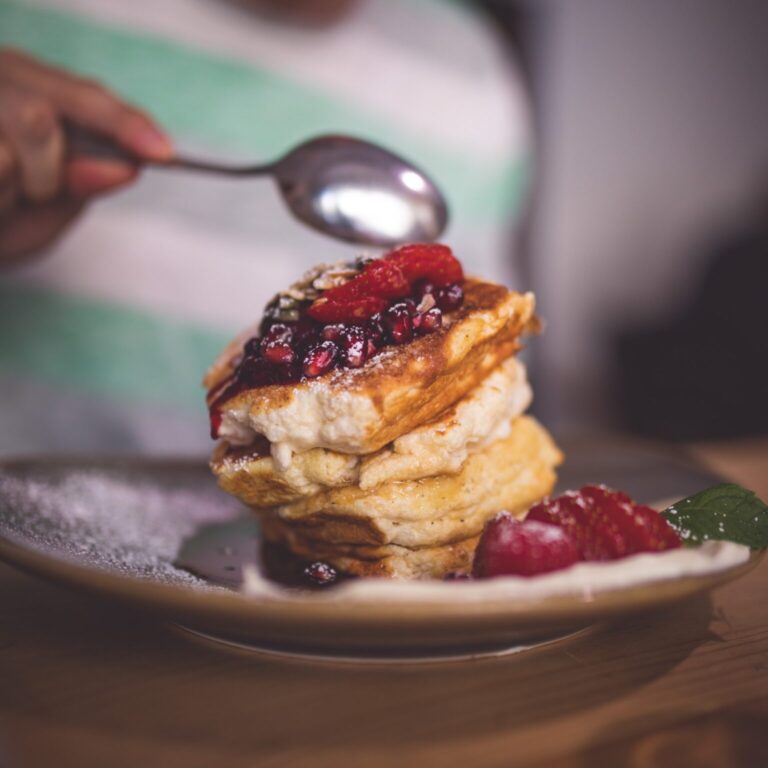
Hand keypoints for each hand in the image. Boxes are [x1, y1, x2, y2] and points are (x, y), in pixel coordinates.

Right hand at [0, 48, 172, 263]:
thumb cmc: (1, 219)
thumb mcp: (47, 208)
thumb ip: (81, 184)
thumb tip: (126, 166)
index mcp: (25, 83)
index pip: (84, 97)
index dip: (123, 123)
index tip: (163, 154)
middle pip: (38, 119)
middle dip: (45, 174)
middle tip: (30, 194)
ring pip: (3, 154)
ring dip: (11, 191)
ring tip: (0, 201)